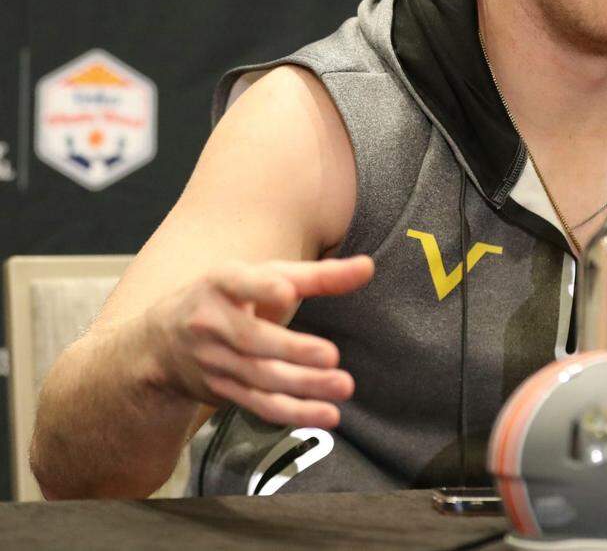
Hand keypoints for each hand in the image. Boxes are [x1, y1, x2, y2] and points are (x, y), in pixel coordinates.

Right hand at [145, 255, 374, 427]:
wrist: (162, 342)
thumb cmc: (230, 297)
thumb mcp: (266, 275)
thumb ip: (318, 275)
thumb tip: (368, 267)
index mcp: (221, 283)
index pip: (238, 282)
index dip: (260, 287)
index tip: (286, 291)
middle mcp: (211, 322)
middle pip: (252, 339)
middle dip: (292, 350)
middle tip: (331, 355)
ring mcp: (213, 361)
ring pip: (259, 377)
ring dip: (302, 386)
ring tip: (342, 387)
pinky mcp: (223, 390)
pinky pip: (259, 404)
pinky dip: (293, 412)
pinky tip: (325, 415)